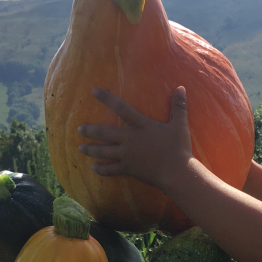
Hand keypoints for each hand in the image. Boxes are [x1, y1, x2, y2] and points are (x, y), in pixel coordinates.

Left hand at [78, 87, 192, 190]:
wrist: (177, 173)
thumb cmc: (179, 148)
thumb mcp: (180, 125)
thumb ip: (179, 106)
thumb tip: (181, 88)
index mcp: (140, 126)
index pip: (121, 108)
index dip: (106, 98)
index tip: (94, 91)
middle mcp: (129, 139)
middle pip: (104, 133)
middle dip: (90, 131)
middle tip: (80, 129)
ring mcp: (127, 155)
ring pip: (103, 152)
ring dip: (90, 150)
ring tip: (81, 148)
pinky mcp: (129, 169)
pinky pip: (111, 170)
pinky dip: (101, 169)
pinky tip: (94, 168)